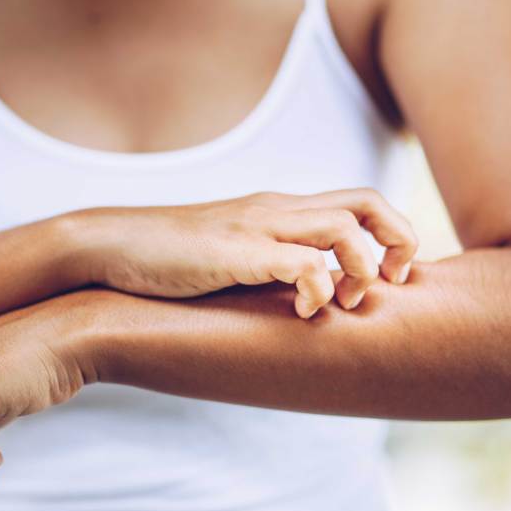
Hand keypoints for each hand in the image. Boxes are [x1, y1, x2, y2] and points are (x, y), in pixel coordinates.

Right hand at [76, 188, 417, 317]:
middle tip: (386, 284)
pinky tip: (302, 310)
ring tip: (338, 302)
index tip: (387, 275)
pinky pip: (300, 262)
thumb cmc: (172, 256)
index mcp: (281, 208)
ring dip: (358, 268)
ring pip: (342, 227)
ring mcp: (255, 227)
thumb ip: (273, 260)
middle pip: (368, 202)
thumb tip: (312, 291)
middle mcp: (277, 209)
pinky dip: (316, 288)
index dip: (392, 233)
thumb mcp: (235, 251)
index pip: (361, 200)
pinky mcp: (233, 252)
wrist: (112, 243)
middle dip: (398, 241)